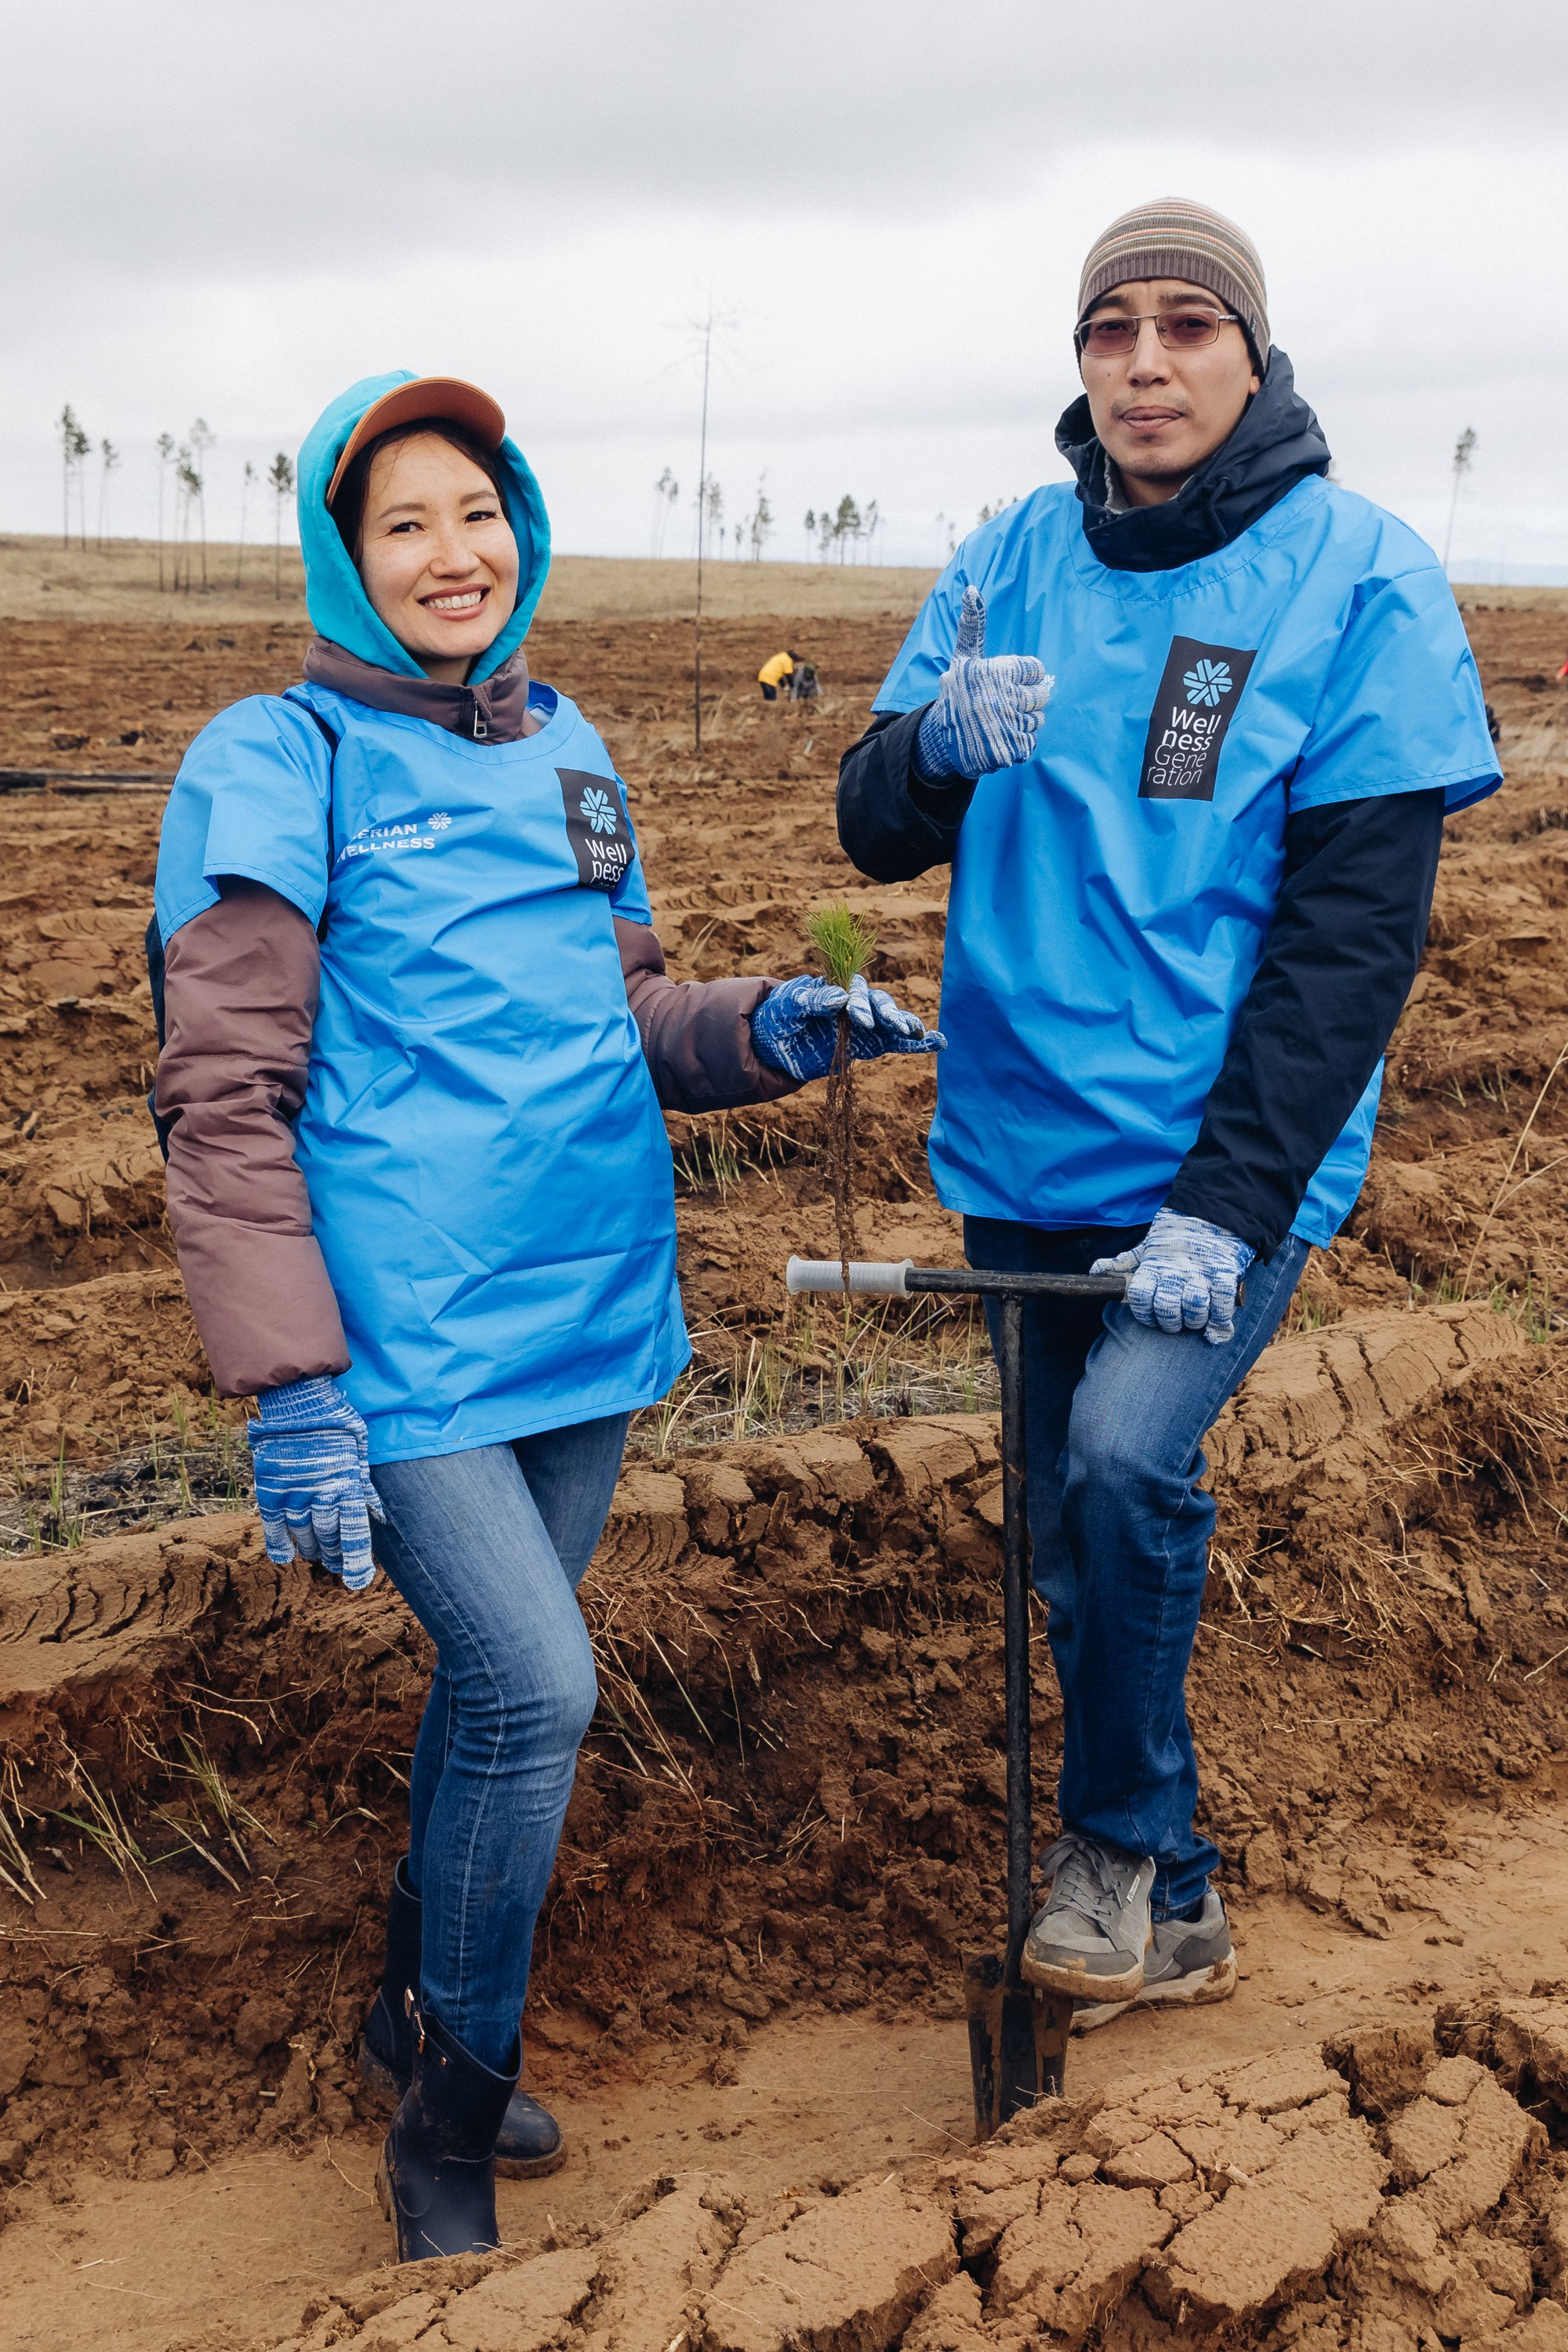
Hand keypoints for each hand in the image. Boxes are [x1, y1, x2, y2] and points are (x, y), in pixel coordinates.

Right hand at [246, 1374, 382, 1589]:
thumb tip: (378, 1516)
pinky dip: (279, 1544)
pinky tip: (286, 1555)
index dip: (356, 1562)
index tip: (358, 1582)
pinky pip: (273, 1527)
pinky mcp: (270, 1490)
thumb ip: (364, 1487)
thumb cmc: (336, 1424)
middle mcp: (321, 1495)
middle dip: (335, 1555)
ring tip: (317, 1554)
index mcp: (348, 1486)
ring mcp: (294, 1494)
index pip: (354, 1535)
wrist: (298, 1401)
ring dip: (312, 1549)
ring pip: (304, 1536)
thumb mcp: (360, 1453)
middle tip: (337, 1562)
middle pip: (329, 1539)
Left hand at [750, 972, 944, 1083]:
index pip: (855, 991)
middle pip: (879, 1004)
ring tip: (921, 1033)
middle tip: (894, 1026)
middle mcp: (856, 1003)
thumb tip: (839, 996)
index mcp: (837, 987)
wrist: (774, 1041)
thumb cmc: (780, 1016)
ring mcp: (865, 1025)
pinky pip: (895, 1043)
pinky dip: (915, 1044)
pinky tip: (937, 1043)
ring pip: (890, 1022)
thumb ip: (811, 1000)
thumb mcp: (788, 1006)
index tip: (859, 1019)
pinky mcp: (869, 1045)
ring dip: (906, 1025)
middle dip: (888, 1014)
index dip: (860, 1004)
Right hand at [914, 586, 1052, 781]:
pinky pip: (1032, 742)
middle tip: (1004, 704)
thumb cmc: (958, 693)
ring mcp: (1005, 725)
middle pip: (1041, 694)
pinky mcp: (1009, 750)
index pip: (1036, 669)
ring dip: (1022, 722)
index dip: (1024, 676)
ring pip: (1038, 720)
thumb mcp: (963, 658)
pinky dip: (1018, 743)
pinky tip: (999, 738)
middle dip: (1026, 700)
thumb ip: (973, 626)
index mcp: (994, 671)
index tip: (1005, 682)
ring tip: (999, 721)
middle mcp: (1000, 697)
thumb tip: (972, 588)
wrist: (940, 739)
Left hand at [1091, 1207, 1254, 1346]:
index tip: (1153, 1318)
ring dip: (1196, 1321)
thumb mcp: (1147, 1246)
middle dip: (1171, 1323)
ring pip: (1195, 1309)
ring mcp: (1202, 1273)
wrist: (1211, 1212)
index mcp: (1154, 1266)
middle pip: (1168, 1308)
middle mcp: (1176, 1271)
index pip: (1141, 1298)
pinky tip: (1217, 1323)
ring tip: (1196, 1318)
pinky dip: (1221, 1321)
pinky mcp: (1226, 1274)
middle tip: (1177, 1321)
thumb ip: (1125, 1262)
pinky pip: (1223, 1306)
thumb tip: (1096, 1271)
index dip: (1145, 1315)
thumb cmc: (1175, 1235)